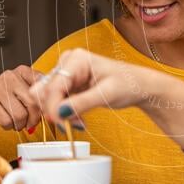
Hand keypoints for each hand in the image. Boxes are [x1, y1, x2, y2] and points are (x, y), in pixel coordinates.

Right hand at [0, 65, 42, 139]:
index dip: (46, 102)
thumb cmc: (9, 97)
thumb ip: (39, 95)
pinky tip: (8, 122)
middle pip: (32, 103)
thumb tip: (50, 110)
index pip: (42, 85)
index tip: (45, 111)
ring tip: (18, 122)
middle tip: (32, 123)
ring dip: (21, 124)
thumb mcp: (24, 89)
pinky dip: (9, 126)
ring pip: (20, 115)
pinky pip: (6, 121)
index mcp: (23, 70)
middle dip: (34, 118)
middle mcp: (10, 76)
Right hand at [30, 49, 151, 123]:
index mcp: (76, 59)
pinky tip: (78, 117)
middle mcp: (67, 63)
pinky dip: (64, 113)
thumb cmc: (128, 84)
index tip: (62, 124)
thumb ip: (82, 103)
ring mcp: (66, 73)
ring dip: (61, 114)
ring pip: (48, 99)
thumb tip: (60, 113)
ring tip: (80, 120)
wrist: (137, 86)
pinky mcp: (67, 84)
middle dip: (58, 111)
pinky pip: (56, 101)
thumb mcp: (107, 95)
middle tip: (76, 123)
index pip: (53, 86)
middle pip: (46, 92)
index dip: (53, 108)